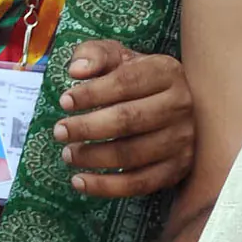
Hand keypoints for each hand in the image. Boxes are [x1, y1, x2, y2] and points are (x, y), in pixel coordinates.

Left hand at [53, 42, 194, 199]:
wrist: (175, 105)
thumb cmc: (137, 78)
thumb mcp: (118, 57)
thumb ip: (95, 54)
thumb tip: (76, 70)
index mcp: (166, 72)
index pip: (126, 82)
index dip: (92, 93)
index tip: (64, 102)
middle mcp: (180, 106)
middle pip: (129, 119)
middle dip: (88, 127)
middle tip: (59, 132)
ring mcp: (182, 140)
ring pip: (133, 154)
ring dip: (94, 157)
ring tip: (68, 154)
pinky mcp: (177, 169)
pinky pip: (140, 183)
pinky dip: (107, 187)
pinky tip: (79, 182)